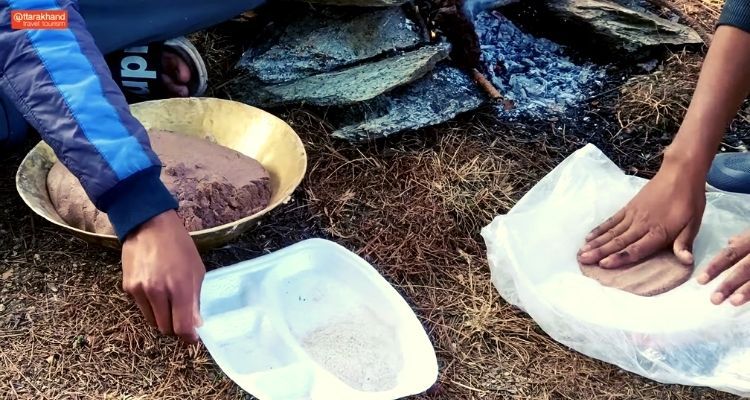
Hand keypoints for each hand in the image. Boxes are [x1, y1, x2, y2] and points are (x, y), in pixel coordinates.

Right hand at [121, 210, 204, 342]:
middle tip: (182, 317)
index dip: (188, 337)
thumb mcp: (196, 270)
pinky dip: (150, 306)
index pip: (182, 327)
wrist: (148, 224)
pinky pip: (141, 308)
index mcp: (179, 287)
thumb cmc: (179, 245)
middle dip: (175, 327)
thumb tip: (196, 325)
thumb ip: (195, 299)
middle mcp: (158, 292)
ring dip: (162, 317)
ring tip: (169, 301)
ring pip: (152, 321)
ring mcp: (140, 291)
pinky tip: (156, 289)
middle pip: (166, 328)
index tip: (192, 337)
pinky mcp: (127, 288)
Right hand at [578, 154, 705, 267]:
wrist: (680, 173)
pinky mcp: (628, 208)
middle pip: (618, 242)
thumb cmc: (689, 201)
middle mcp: (641, 225)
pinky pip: (612, 221)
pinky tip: (589, 236)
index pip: (636, 249)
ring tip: (581, 252)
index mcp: (658, 232)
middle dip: (599, 252)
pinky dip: (600, 229)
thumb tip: (686, 261)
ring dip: (596, 243)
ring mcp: (632, 215)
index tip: (603, 264)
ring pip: (611, 232)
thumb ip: (684, 243)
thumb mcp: (693, 223)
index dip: (620, 258)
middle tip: (583, 260)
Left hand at [697, 231, 749, 305]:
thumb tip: (730, 242)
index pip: (730, 254)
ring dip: (746, 291)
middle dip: (729, 284)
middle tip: (714, 300)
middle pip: (744, 268)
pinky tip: (749, 305)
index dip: (715, 267)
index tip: (700, 281)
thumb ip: (744, 239)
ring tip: (733, 302)